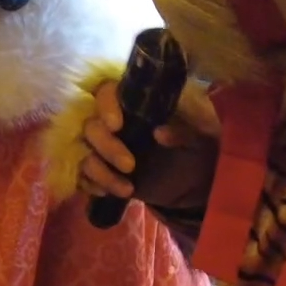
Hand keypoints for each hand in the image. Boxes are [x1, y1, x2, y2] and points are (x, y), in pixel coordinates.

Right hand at [77, 79, 220, 198]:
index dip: (106, 105)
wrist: (197, 179)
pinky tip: (108, 194)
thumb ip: (185, 131)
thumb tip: (158, 132)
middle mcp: (114, 120)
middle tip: (130, 165)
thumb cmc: (200, 145)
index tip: (116, 125)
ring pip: (84, 153)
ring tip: (127, 190)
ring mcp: (106, 146)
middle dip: (106, 146)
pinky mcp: (104, 170)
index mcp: (136, 101)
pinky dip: (92, 185)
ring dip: (100, 172)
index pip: (106, 91)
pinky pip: (83, 176)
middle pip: (91, 125)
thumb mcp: (203, 135)